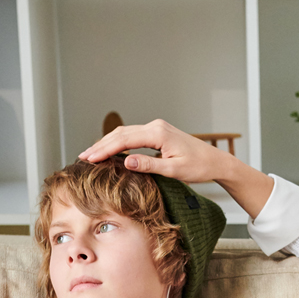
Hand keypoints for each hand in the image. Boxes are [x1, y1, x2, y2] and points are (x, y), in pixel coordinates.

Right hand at [79, 118, 275, 221]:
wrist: (215, 161)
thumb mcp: (174, 170)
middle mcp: (155, 126)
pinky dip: (119, 143)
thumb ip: (149, 166)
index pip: (124, 140)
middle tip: (83, 157)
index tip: (89, 159)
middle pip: (121, 133)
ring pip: (125, 133)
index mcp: (158, 134)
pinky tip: (110, 151)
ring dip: (108, 143)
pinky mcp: (158, 133)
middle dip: (101, 145)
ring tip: (91, 154)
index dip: (105, 149)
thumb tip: (126, 162)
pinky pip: (133, 136)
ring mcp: (156, 128)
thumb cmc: (198, 168)